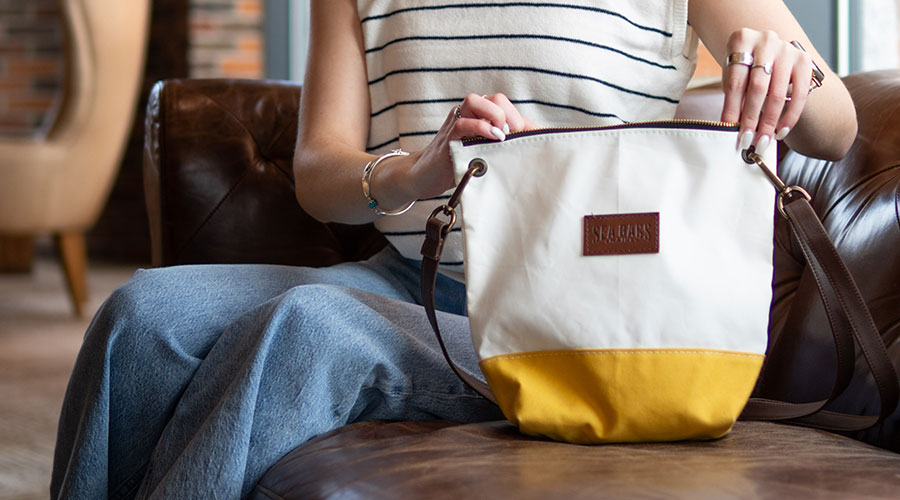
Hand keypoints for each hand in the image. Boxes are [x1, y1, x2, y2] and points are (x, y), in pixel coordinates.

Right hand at [406, 93, 537, 199]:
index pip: (504, 104)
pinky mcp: (447, 138)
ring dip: (494, 117)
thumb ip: (502, 146)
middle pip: (494, 98)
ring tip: (500, 137)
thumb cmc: (458, 165)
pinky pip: (463, 123)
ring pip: (476, 101)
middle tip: (510, 138)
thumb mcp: (484, 152)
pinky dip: (480, 128)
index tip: (522, 141)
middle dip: (508, 116)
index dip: (517, 119)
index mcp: (478, 116)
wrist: (424, 176)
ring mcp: (456, 123)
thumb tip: (533, 145)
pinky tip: (491, 140)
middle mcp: (467, 114)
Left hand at [721, 29, 816, 154]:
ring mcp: (788, 49)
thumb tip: (732, 128)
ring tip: (763, 141)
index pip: (735, 81)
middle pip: (757, 87)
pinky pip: (799, 94)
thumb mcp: (734, 75)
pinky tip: (781, 131)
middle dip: (751, 118)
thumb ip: (733, 97)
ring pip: (778, 93)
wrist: (768, 52)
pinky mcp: (805, 60)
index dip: (731, 108)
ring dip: (770, 122)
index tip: (728, 129)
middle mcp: (766, 40)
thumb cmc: (745, 68)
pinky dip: (790, 116)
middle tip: (747, 140)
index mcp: (741, 40)